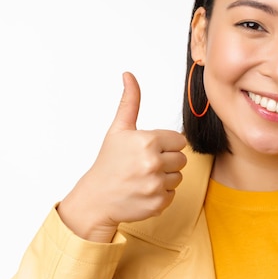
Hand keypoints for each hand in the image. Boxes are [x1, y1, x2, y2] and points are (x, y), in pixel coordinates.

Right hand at [58, 72, 186, 241]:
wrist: (95, 199)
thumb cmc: (108, 163)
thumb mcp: (118, 130)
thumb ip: (130, 102)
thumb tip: (129, 75)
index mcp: (147, 141)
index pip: (179, 141)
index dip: (165, 145)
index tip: (148, 150)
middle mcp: (153, 162)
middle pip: (182, 159)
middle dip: (166, 161)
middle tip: (144, 165)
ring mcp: (156, 184)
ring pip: (179, 176)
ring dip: (165, 178)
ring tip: (143, 178)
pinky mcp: (158, 203)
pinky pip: (173, 194)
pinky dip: (161, 194)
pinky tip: (144, 191)